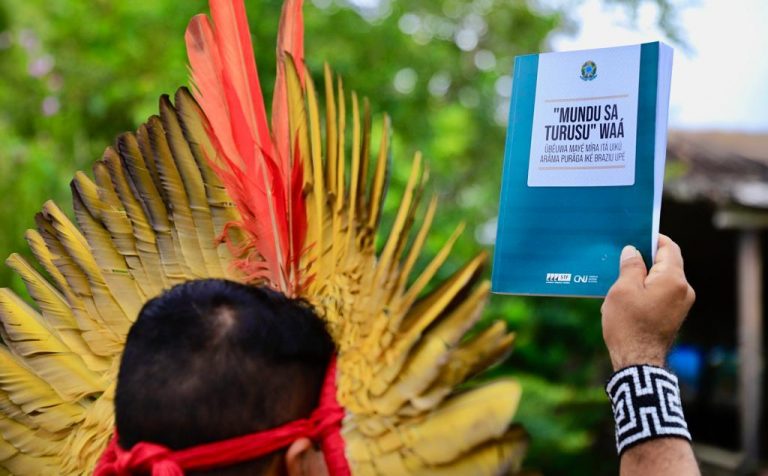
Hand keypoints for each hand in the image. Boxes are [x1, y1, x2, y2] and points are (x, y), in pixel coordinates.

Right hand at [601, 235, 694, 370]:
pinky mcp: (674, 315)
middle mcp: (684, 289)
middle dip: (646, 257)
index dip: (652, 238)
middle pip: (667, 262)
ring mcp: (681, 304)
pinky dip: (648, 288)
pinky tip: (629, 293)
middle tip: (623, 255)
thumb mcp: (622, 290)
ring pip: (664, 278)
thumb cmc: (629, 325)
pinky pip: (663, 292)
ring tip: (621, 276)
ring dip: (645, 274)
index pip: (668, 247)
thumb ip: (631, 266)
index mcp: (673, 279)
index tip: (634, 235)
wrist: (638, 362)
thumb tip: (633, 251)